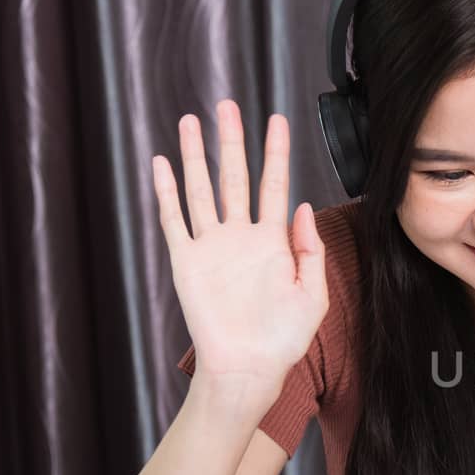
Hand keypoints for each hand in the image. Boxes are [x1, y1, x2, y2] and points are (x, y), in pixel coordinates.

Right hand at [153, 99, 327, 395]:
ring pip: (201, 190)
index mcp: (273, 242)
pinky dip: (166, 192)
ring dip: (196, 156)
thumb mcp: (312, 294)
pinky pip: (173, 220)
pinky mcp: (187, 263)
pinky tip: (162, 165)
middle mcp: (240, 237)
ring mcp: (212, 247)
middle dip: (232, 141)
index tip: (276, 120)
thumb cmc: (284, 340)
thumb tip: (304, 206)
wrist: (248, 369)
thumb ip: (310, 250)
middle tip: (228, 105)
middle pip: (234, 177)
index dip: (276, 152)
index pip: (275, 185)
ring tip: (191, 121)